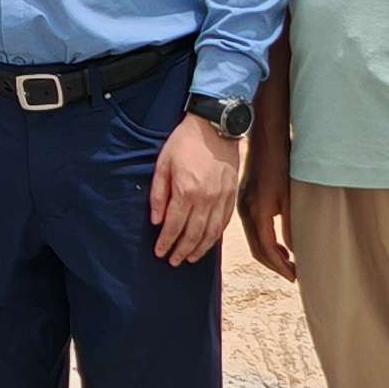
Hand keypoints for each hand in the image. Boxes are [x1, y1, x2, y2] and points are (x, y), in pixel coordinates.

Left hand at [149, 114, 240, 266]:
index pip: (174, 226)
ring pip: (211, 232)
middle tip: (173, 261)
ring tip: (190, 258)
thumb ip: (159, 194)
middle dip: (181, 251)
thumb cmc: (185, 142)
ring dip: (200, 249)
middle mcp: (206, 199)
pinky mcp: (231, 194)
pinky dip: (216, 236)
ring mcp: (221, 198)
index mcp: (186, 191)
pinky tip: (208, 242)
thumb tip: (156, 220)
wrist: (214, 126)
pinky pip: (224, 222)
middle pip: (193, 234)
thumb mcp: (163, 164)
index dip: (166, 242)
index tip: (159, 252)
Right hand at [238, 132, 293, 279]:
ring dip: (268, 253)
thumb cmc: (281, 164)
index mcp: (258, 211)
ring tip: (286, 261)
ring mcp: (242, 205)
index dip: (280, 265)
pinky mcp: (244, 199)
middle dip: (273, 264)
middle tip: (291, 274)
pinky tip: (276, 242)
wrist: (265, 139)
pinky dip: (263, 240)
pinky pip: (251, 228)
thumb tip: (293, 249)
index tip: (293, 276)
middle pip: (256, 248)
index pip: (267, 248)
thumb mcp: (290, 196)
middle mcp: (246, 211)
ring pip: (253, 239)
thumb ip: (290, 224)